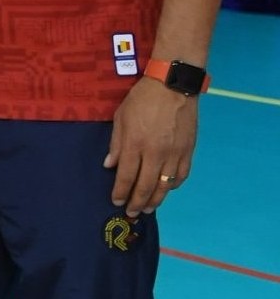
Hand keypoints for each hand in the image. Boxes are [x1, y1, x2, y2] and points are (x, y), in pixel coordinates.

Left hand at [104, 78, 197, 216]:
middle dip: (137, 203)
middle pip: (145, 186)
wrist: (173, 85)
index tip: (116, 202)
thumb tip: (110, 165)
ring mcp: (174, 153)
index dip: (121, 192)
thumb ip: (116, 144)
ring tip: (148, 208)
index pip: (126, 177)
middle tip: (131, 213)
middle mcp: (155, 153)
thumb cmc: (141, 99)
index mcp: (135, 144)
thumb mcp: (120, 118)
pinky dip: (173, 186)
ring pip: (165, 185)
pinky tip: (166, 190)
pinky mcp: (188, 150)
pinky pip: (181, 175)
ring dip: (156, 199)